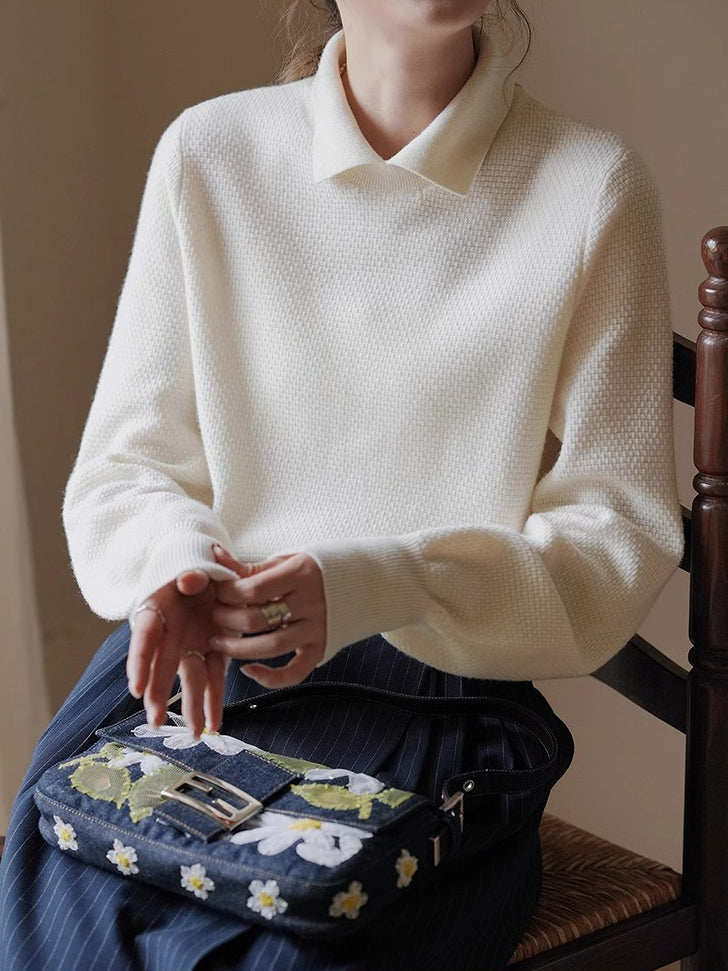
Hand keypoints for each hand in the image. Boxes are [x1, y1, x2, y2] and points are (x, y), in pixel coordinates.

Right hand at [126, 569, 225, 735]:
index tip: (135, 688)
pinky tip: (215, 723)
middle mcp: (171, 633)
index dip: (139, 663)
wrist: (207, 565)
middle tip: (157, 721)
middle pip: (162, 667)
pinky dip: (213, 700)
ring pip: (189, 679)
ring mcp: (191, 644)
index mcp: (158, 610)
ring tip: (195, 733)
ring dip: (190, 706)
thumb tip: (189, 580)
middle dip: (159, 695)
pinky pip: (213, 677)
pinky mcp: (212, 650)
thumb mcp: (189, 562)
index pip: (145, 638)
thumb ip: (189, 572)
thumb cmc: (191, 563)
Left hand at [209, 545, 326, 688]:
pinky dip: (270, 678)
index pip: (251, 589)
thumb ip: (251, 566)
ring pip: (270, 647)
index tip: (215, 592)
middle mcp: (310, 602)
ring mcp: (317, 628)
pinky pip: (295, 672)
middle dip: (225, 620)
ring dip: (237, 649)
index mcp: (300, 573)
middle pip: (256, 620)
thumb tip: (215, 556)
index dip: (226, 593)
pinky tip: (249, 670)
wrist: (367, 580)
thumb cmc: (319, 568)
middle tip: (212, 616)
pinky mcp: (322, 648)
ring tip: (218, 642)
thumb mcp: (287, 560)